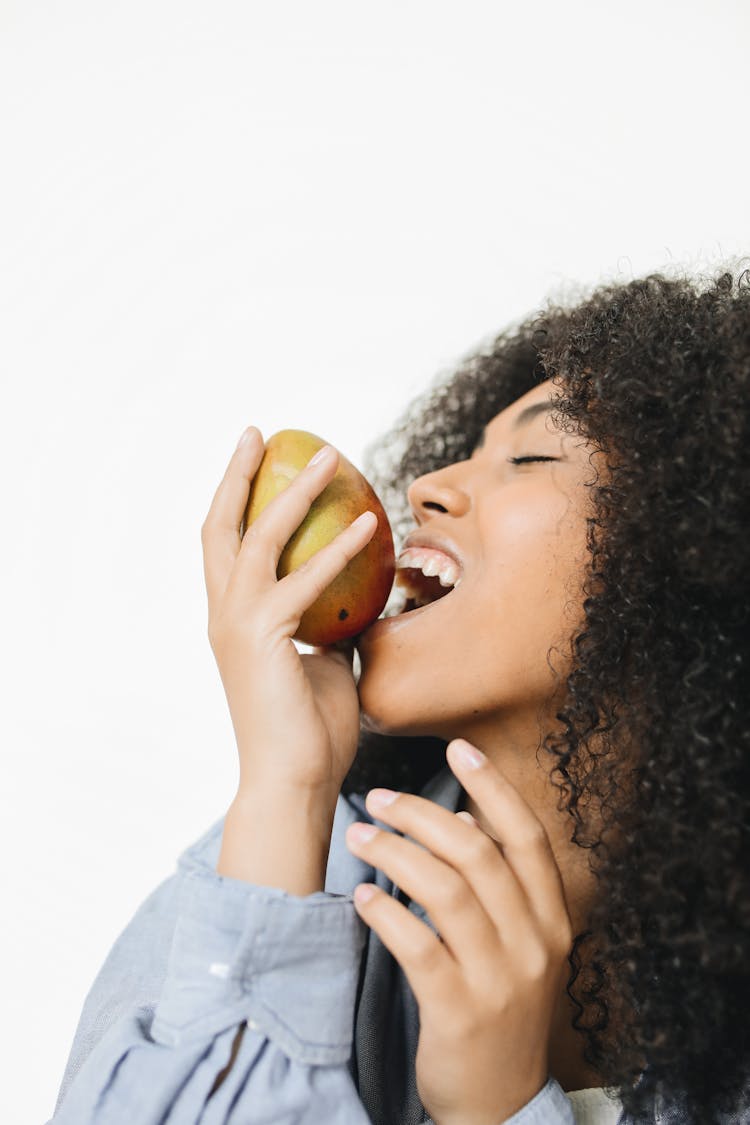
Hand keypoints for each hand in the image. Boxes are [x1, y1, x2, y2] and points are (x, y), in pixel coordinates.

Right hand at [201, 427, 377, 797]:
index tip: (256, 459)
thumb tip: (358, 601)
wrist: (293, 783)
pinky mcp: (261, 637)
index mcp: (232, 619)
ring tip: (330, 456)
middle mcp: (222, 614)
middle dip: (236, 473)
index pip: (225, 544)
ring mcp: (236, 624)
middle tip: (260, 431)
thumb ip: (329, 627)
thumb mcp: (324, 664)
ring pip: (257, 537)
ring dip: (294, 491)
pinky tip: (369, 525)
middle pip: (219, 525)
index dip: (235, 498)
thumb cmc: (310, 731)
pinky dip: (337, 548)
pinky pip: (304, 579)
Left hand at [344, 739, 573, 1124]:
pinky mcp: (459, 1012)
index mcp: (553, 919)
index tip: (459, 748)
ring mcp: (499, 979)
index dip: (494, 786)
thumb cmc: (502, 1007)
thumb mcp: (522, 945)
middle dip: (422, 814)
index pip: (527, 836)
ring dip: (395, 853)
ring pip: (446, 891)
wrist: (500, 1103)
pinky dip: (386, 913)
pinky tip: (361, 896)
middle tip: (378, 798)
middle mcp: (533, 943)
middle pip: (478, 854)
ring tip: (359, 836)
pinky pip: (418, 946)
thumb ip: (501, 886)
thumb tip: (466, 818)